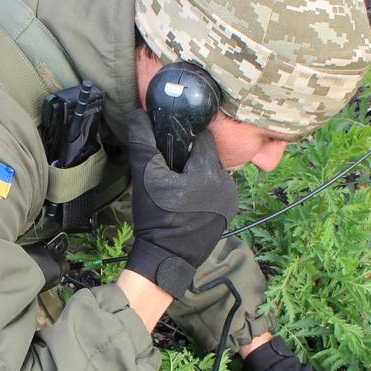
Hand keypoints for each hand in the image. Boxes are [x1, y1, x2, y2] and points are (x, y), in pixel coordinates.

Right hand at [124, 110, 237, 297]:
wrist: (165, 257)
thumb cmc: (155, 217)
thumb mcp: (145, 176)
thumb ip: (143, 141)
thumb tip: (140, 113)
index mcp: (209, 171)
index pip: (204, 138)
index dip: (186, 141)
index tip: (172, 153)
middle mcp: (227, 183)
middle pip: (210, 156)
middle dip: (193, 159)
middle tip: (173, 174)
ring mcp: (231, 200)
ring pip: (216, 172)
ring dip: (200, 175)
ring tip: (181, 189)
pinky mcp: (230, 213)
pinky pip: (220, 190)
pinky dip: (207, 191)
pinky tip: (191, 202)